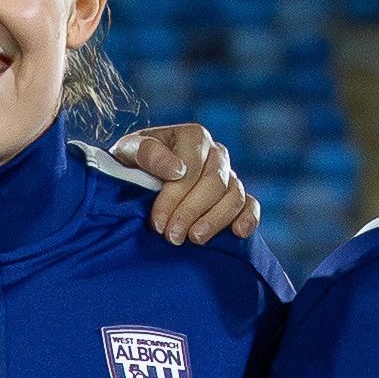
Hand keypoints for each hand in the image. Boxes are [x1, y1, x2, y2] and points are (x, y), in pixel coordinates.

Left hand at [113, 122, 265, 246]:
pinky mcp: (235, 196)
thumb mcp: (128, 151)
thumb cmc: (132, 163)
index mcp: (193, 137)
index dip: (175, 197)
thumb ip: (147, 153)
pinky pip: (250, 205)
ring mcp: (228, 174)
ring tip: (194, 239)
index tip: (157, 223)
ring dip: (215, 220)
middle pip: (214, 183)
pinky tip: (238, 233)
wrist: (137, 178)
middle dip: (191, 212)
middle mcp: (215, 153)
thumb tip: (178, 170)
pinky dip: (249, 218)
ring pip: (234, 196)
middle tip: (172, 237)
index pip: (191, 168)